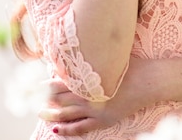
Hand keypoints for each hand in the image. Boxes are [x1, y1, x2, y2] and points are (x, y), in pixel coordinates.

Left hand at [38, 57, 157, 136]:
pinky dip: (68, 130)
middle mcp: (89, 96)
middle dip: (45, 99)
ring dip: (52, 114)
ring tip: (40, 113)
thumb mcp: (109, 56)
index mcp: (89, 78)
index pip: (60, 83)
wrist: (149, 80)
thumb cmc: (131, 64)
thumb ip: (92, 56)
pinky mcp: (104, 120)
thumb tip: (77, 51)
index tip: (35, 84)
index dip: (46, 85)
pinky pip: (81, 128)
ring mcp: (96, 110)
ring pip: (67, 114)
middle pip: (60, 100)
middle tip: (31, 99)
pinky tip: (57, 130)